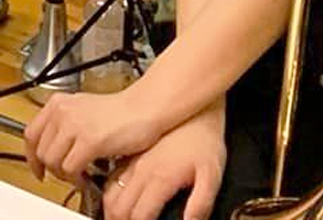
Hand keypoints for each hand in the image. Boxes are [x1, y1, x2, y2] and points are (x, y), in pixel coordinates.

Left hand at [25, 86, 169, 188]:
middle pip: (40, 150)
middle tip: (66, 175)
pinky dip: (76, 178)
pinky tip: (86, 177)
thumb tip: (52, 146)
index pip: (30, 134)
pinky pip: (70, 168)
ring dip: (64, 175)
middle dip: (51, 169)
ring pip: (52, 161)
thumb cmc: (120, 113)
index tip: (38, 168)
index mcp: (58, 103)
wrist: (145, 109)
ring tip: (78, 176)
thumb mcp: (82, 110)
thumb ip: (64, 124)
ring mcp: (75, 125)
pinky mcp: (90, 140)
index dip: (32, 156)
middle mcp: (62, 111)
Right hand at [97, 106, 225, 219]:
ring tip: (118, 219)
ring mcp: (133, 163)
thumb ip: (201, 203)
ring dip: (110, 211)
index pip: (138, 215)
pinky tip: (116, 200)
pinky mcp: (131, 156)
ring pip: (110, 193)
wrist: (194, 113)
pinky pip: (110, 178)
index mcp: (159, 179)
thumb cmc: (204, 143)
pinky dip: (109, 194)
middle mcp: (141, 172)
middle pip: (118, 208)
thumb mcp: (212, 175)